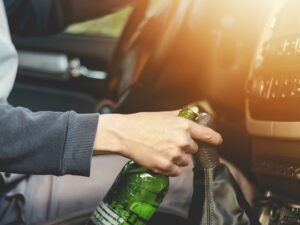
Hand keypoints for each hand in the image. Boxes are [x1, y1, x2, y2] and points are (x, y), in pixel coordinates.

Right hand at [93, 111, 221, 175]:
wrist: (124, 133)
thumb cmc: (142, 122)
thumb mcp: (164, 115)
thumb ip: (182, 114)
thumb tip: (196, 111)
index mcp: (184, 126)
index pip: (208, 135)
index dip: (215, 139)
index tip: (217, 141)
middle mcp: (182, 140)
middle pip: (194, 150)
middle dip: (186, 148)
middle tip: (171, 143)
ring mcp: (174, 154)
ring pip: (185, 162)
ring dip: (178, 158)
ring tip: (163, 151)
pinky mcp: (165, 166)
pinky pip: (176, 171)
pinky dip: (170, 168)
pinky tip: (160, 159)